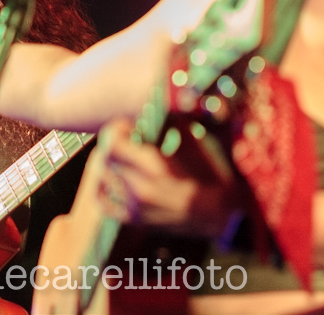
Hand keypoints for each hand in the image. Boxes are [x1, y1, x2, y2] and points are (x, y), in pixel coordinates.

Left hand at [96, 118, 237, 236]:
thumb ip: (176, 125)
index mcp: (156, 168)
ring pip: (101, 176)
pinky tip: (112, 177)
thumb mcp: (197, 147)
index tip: (128, 124)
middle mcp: (141, 188)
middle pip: (105, 156)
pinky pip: (102, 201)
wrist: (222, 219)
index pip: (114, 142)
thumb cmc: (212, 179)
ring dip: (107, 161)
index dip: (117, 128)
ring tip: (121, 155)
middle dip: (113, 142)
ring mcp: (135, 207)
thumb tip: (166, 104)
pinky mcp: (134, 220)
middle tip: (126, 137)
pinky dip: (103, 186)